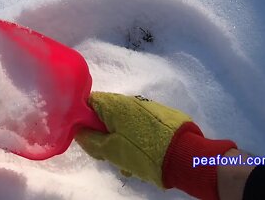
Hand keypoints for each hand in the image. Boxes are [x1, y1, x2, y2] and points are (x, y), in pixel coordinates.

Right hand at [75, 92, 192, 187]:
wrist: (185, 156)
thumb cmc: (143, 152)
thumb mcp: (110, 151)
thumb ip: (90, 140)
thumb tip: (79, 131)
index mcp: (114, 104)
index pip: (89, 102)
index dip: (84, 118)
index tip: (88, 137)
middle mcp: (130, 101)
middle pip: (106, 115)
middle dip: (103, 134)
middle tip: (108, 154)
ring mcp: (146, 109)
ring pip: (122, 124)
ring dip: (119, 141)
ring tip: (127, 163)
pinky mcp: (158, 118)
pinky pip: (138, 127)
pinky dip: (135, 141)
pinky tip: (141, 158)